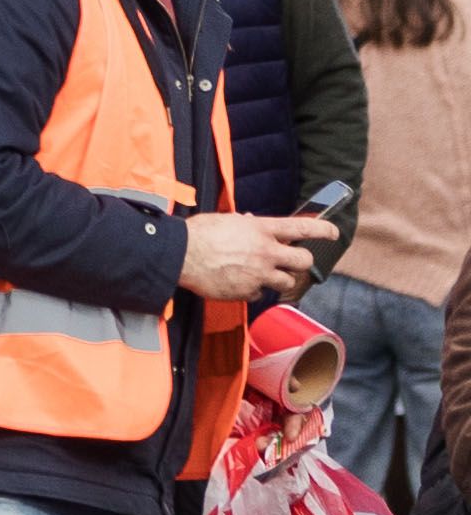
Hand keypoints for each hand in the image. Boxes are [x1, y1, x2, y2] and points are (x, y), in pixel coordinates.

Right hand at [179, 213, 325, 301]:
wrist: (180, 256)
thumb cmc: (198, 234)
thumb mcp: (226, 220)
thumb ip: (244, 223)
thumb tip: (249, 220)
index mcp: (262, 229)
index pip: (303, 228)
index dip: (323, 230)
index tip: (333, 233)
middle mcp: (266, 251)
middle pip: (304, 260)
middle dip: (302, 262)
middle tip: (294, 263)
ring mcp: (257, 273)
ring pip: (286, 282)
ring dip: (279, 280)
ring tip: (264, 276)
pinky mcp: (245, 292)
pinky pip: (259, 294)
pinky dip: (252, 291)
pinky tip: (239, 284)